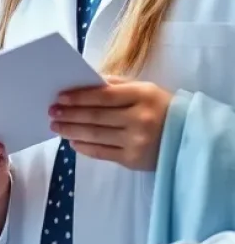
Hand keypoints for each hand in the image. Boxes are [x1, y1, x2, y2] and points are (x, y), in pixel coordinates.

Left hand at [52, 77, 172, 170]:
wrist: (191, 138)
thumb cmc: (161, 108)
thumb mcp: (144, 89)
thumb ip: (115, 85)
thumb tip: (83, 83)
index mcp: (142, 96)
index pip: (102, 96)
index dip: (78, 97)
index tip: (59, 96)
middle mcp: (139, 119)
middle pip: (95, 116)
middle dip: (69, 114)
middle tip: (52, 112)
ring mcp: (136, 142)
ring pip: (95, 135)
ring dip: (71, 131)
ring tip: (56, 126)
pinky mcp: (133, 160)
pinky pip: (102, 153)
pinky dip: (84, 147)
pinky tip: (72, 142)